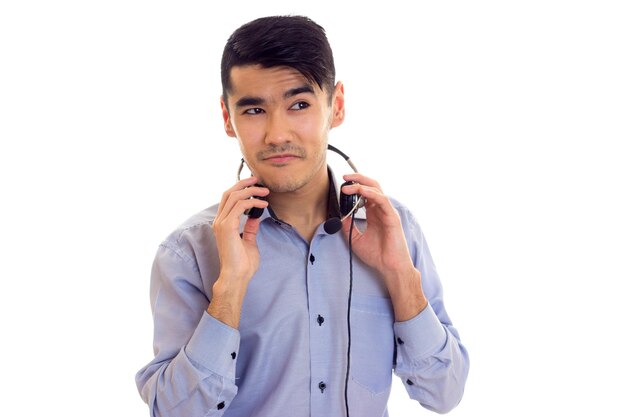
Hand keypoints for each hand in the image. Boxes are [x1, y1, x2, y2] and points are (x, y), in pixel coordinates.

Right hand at [208, 176, 268, 326]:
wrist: (237, 276)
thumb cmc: (243, 264)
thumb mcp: (249, 241)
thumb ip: (250, 228)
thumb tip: (256, 217)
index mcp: (222, 223)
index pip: (228, 198)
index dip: (240, 188)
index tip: (255, 184)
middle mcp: (219, 221)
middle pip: (229, 193)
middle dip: (245, 183)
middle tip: (259, 180)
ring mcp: (221, 223)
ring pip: (235, 196)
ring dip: (252, 191)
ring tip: (266, 192)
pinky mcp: (227, 227)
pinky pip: (240, 206)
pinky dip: (253, 202)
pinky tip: (264, 204)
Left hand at [341, 173, 426, 319]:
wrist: (389, 267)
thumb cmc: (377, 255)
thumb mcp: (355, 239)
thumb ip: (348, 226)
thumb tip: (340, 215)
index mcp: (374, 214)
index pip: (365, 194)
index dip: (354, 187)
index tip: (341, 185)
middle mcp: (381, 210)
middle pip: (372, 187)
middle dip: (358, 179)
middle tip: (344, 178)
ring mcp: (387, 212)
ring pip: (376, 190)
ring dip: (361, 185)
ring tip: (347, 185)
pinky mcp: (392, 217)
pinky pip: (382, 200)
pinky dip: (371, 193)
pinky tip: (360, 192)